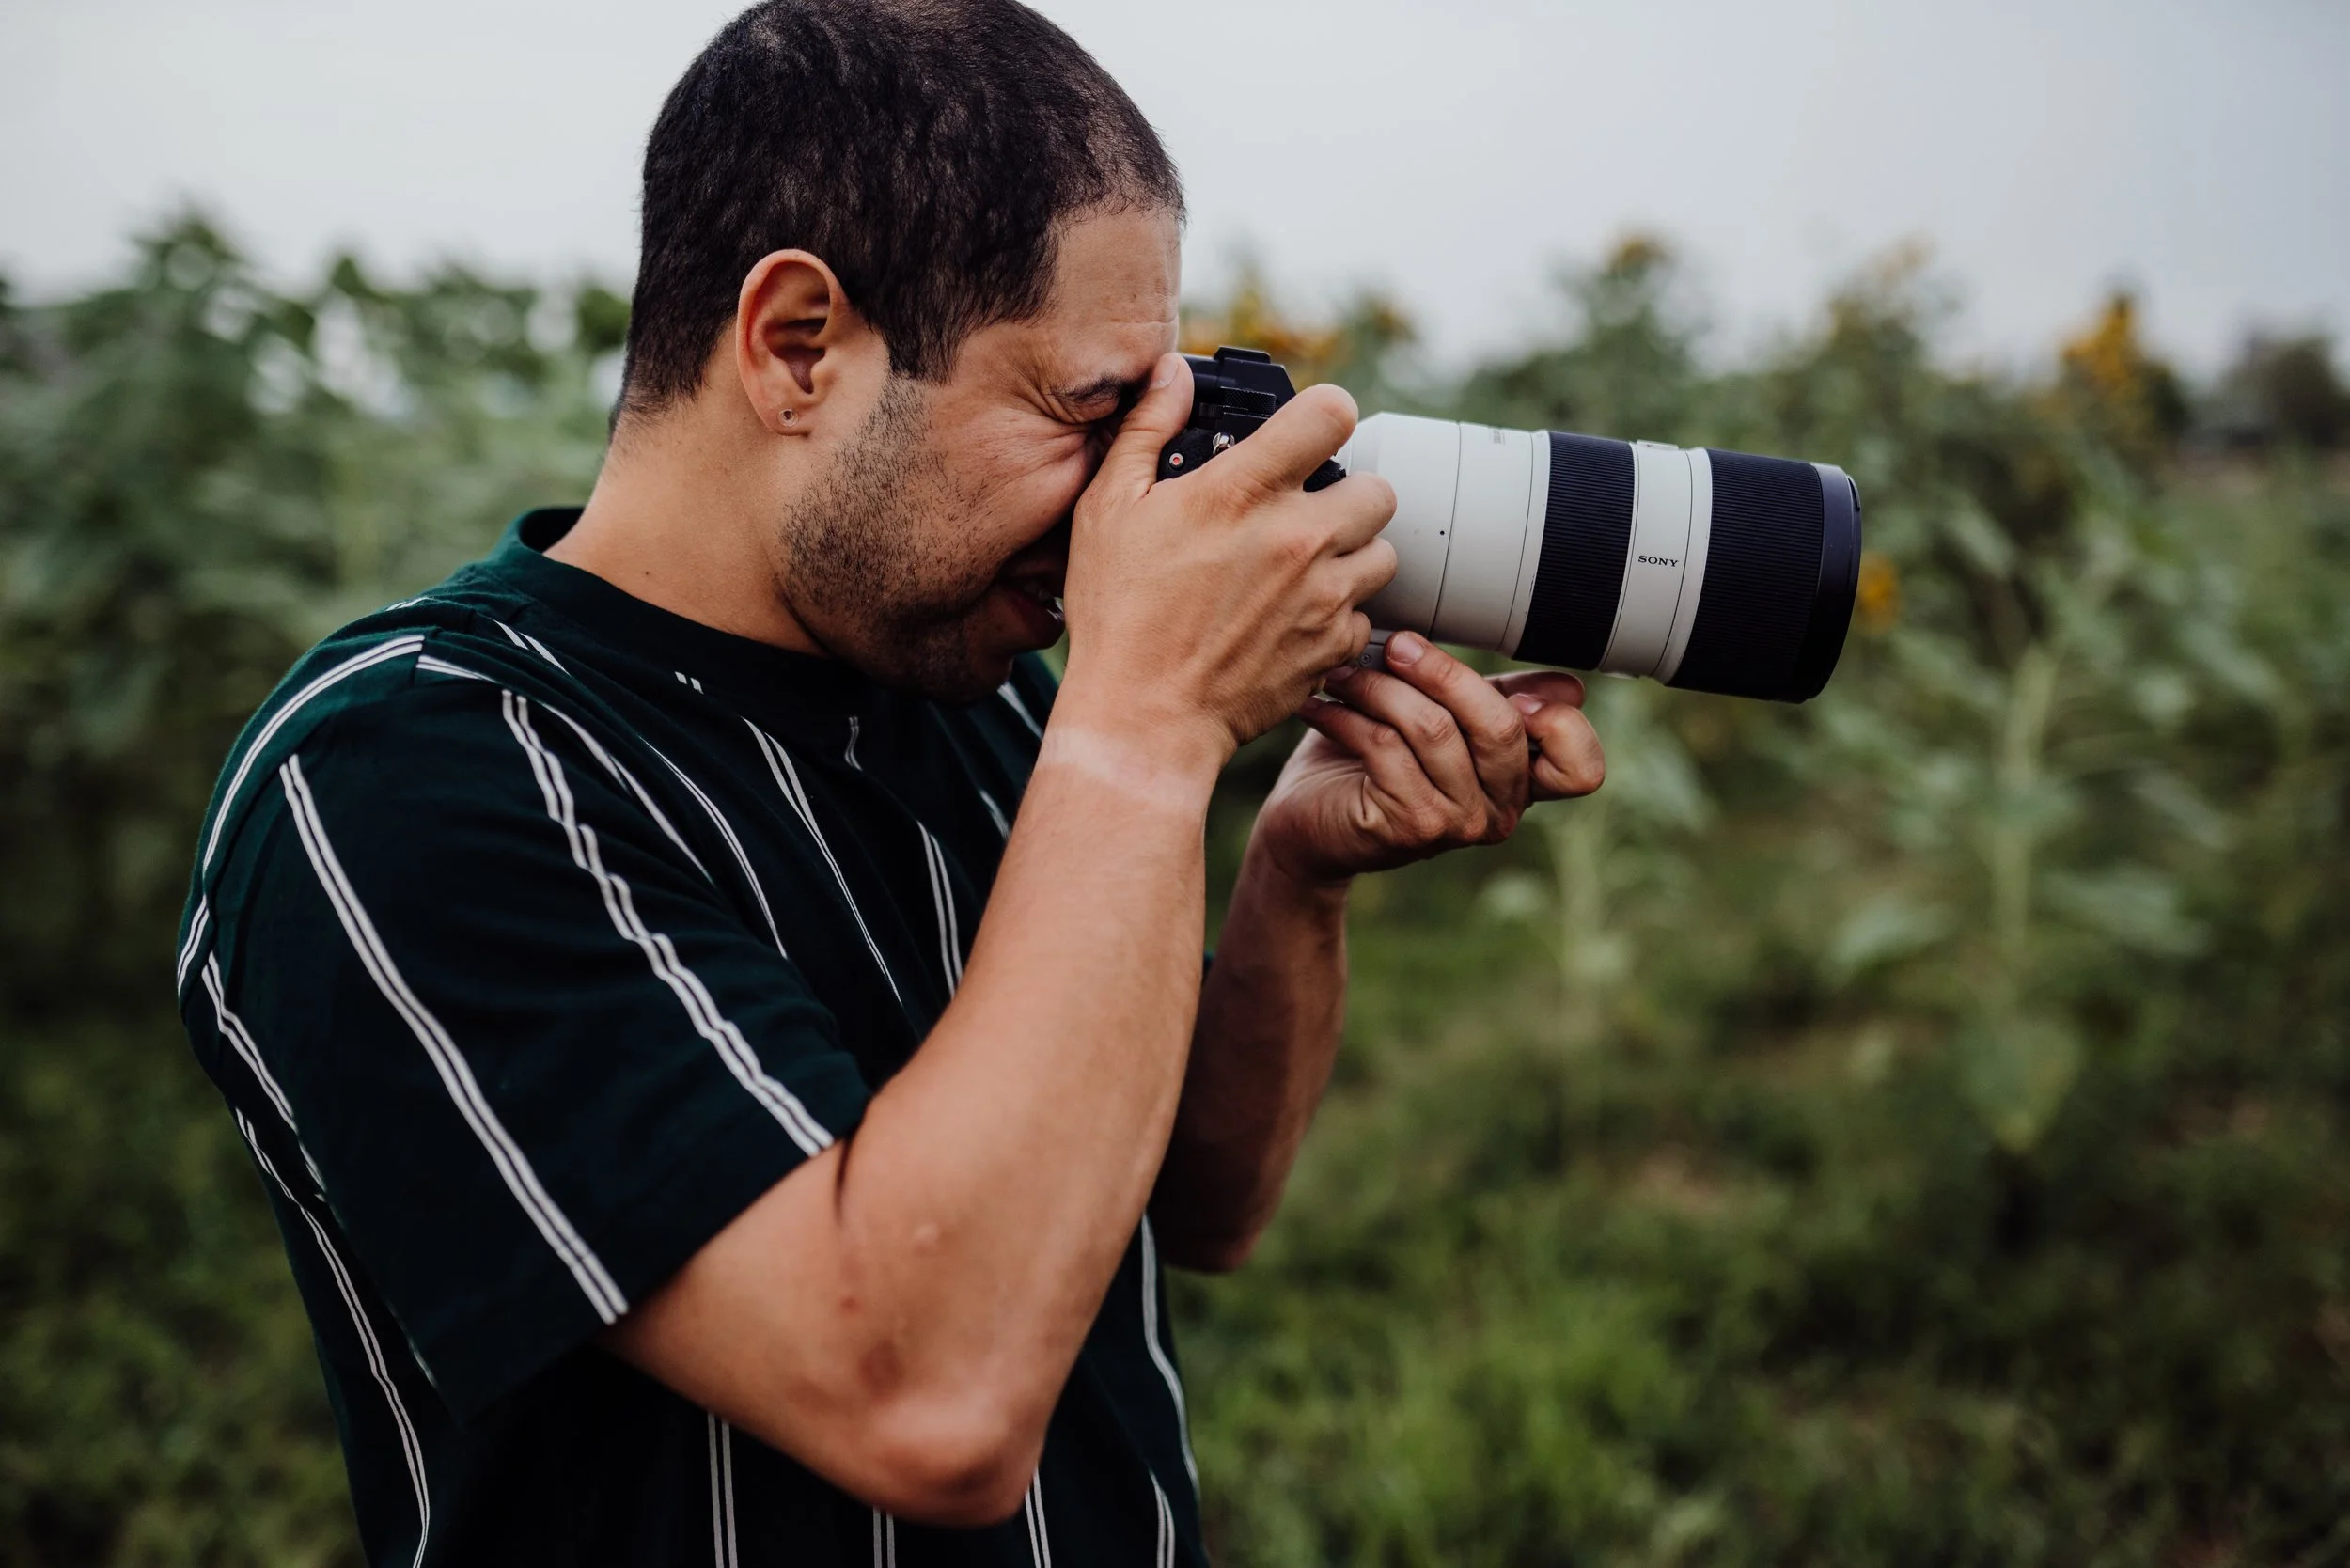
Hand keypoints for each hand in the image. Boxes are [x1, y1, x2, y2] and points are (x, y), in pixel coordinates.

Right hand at [1055, 354, 1398, 781]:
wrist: (1144, 718)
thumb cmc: (1118, 614)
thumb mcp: (1107, 508)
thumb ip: (1145, 429)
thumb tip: (1172, 373)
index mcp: (1244, 491)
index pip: (1333, 412)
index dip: (1323, 415)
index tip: (1306, 433)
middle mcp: (1298, 537)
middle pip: (1378, 488)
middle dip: (1347, 495)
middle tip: (1304, 514)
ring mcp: (1323, 596)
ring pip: (1383, 554)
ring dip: (1351, 556)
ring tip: (1303, 569)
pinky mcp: (1333, 647)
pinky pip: (1364, 616)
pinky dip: (1338, 617)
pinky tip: (1294, 620)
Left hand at [1254, 631, 1605, 885]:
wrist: (1308, 820)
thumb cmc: (1374, 757)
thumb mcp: (1446, 719)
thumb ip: (1496, 698)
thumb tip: (1568, 686)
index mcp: (1521, 783)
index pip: (1581, 769)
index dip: (1560, 725)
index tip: (1509, 690)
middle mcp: (1500, 812)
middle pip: (1501, 726)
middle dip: (1444, 672)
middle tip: (1397, 645)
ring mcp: (1457, 825)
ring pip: (1434, 729)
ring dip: (1381, 686)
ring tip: (1346, 671)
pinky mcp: (1409, 827)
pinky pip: (1386, 747)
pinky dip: (1348, 714)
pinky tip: (1322, 703)